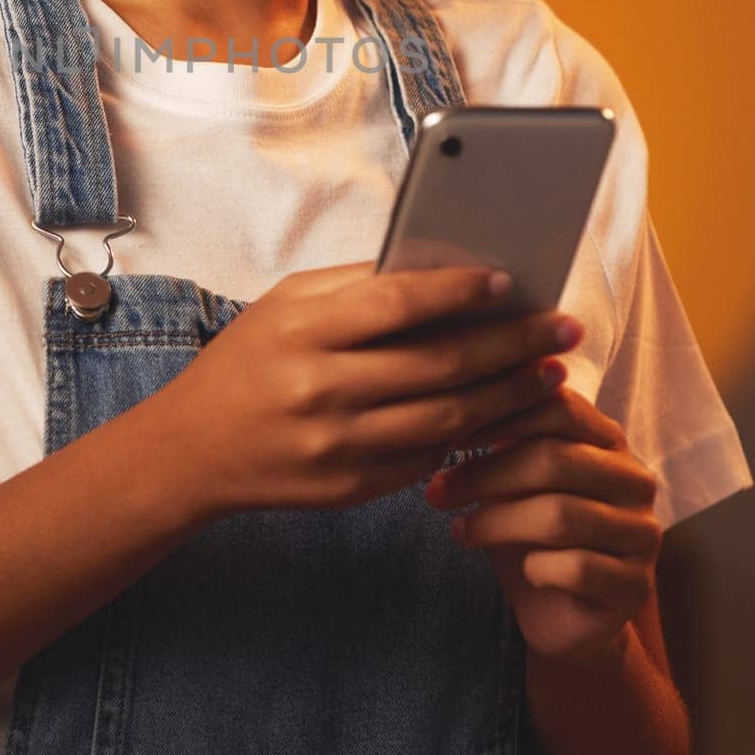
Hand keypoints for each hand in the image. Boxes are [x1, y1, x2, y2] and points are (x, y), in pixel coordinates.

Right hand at [152, 262, 584, 521]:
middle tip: (563, 329)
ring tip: (550, 372)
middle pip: (439, 366)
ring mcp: (339, 447)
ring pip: (448, 421)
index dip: (457, 291)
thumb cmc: (245, 362)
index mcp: (304, 333)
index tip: (507, 281)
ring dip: (509, 396)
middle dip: (512, 345)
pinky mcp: (352, 488)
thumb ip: (355, 286)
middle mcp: (323, 391)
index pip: (396, 305)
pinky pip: (429, 460)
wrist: (192, 451)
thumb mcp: (285, 305)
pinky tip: (505, 414)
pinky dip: (474, 437)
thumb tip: (439, 265)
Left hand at [422, 384, 660, 662]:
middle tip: (436, 491)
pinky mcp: (635, 586)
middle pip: (556, 459)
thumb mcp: (512, 480)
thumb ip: (501, 441)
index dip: (501, 415)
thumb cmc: (529, 533)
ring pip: (561, 516)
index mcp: (607, 441)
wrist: (561, 616)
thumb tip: (454, 408)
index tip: (450, 434)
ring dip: (497, 523)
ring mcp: (641, 534)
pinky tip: (520, 570)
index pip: (560, 406)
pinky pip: (577, 568)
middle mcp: (634, 480)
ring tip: (460, 530)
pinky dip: (536, 568)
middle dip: (486, 475)